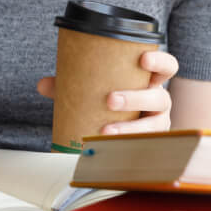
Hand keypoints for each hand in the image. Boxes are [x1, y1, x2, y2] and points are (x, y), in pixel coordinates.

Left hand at [36, 50, 178, 134]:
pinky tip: (109, 150)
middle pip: (159, 97)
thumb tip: (43, 84)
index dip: (159, 62)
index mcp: (151, 82)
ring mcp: (158, 125)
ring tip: (106, 132)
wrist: (115, 130)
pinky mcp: (150, 145)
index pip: (167, 67)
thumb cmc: (110, 103)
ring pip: (154, 126)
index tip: (142, 59)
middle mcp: (160, 102)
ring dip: (131, 128)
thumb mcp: (95, 89)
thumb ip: (72, 84)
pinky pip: (144, 148)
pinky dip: (126, 148)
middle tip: (110, 99)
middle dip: (137, 97)